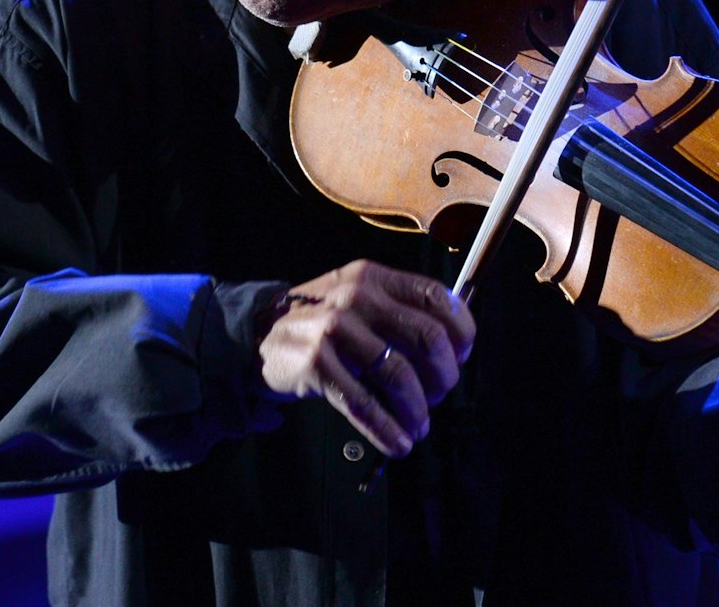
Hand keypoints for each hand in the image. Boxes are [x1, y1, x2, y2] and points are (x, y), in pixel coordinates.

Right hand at [256, 260, 475, 456]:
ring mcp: (334, 328)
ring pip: (399, 374)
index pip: (436, 296)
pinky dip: (387, 429)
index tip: (461, 358)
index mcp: (374, 277)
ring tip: (417, 426)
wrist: (257, 336)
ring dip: (417, 410)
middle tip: (439, 397)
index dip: (460, 331)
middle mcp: (357, 296)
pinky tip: (397, 442)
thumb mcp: (358, 301)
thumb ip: (399, 314)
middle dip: (444, 377)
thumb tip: (452, 351)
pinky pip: (363, 403)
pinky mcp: (315, 362)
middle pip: (426, 337)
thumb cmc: (320, 325)